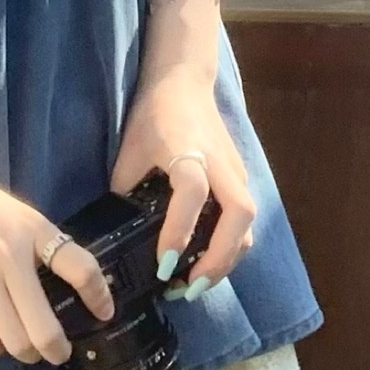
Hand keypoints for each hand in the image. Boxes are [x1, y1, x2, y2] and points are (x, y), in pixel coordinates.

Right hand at [0, 101, 115, 362]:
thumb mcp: (14, 212)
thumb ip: (32, 246)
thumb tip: (46, 288)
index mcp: (34, 229)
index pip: (81, 268)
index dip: (98, 296)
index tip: (104, 313)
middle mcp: (13, 255)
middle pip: (44, 328)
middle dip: (55, 351)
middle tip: (57, 353)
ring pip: (13, 340)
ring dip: (24, 352)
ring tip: (24, 347)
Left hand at [111, 72, 256, 291]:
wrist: (184, 82)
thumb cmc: (152, 117)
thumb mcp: (129, 153)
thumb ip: (128, 195)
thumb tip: (122, 240)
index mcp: (188, 151)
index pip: (192, 193)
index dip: (180, 230)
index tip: (164, 266)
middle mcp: (220, 163)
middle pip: (240, 213)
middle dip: (219, 257)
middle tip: (190, 287)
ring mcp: (236, 171)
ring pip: (248, 222)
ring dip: (227, 259)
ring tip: (196, 285)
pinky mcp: (240, 178)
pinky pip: (243, 219)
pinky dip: (229, 247)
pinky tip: (205, 264)